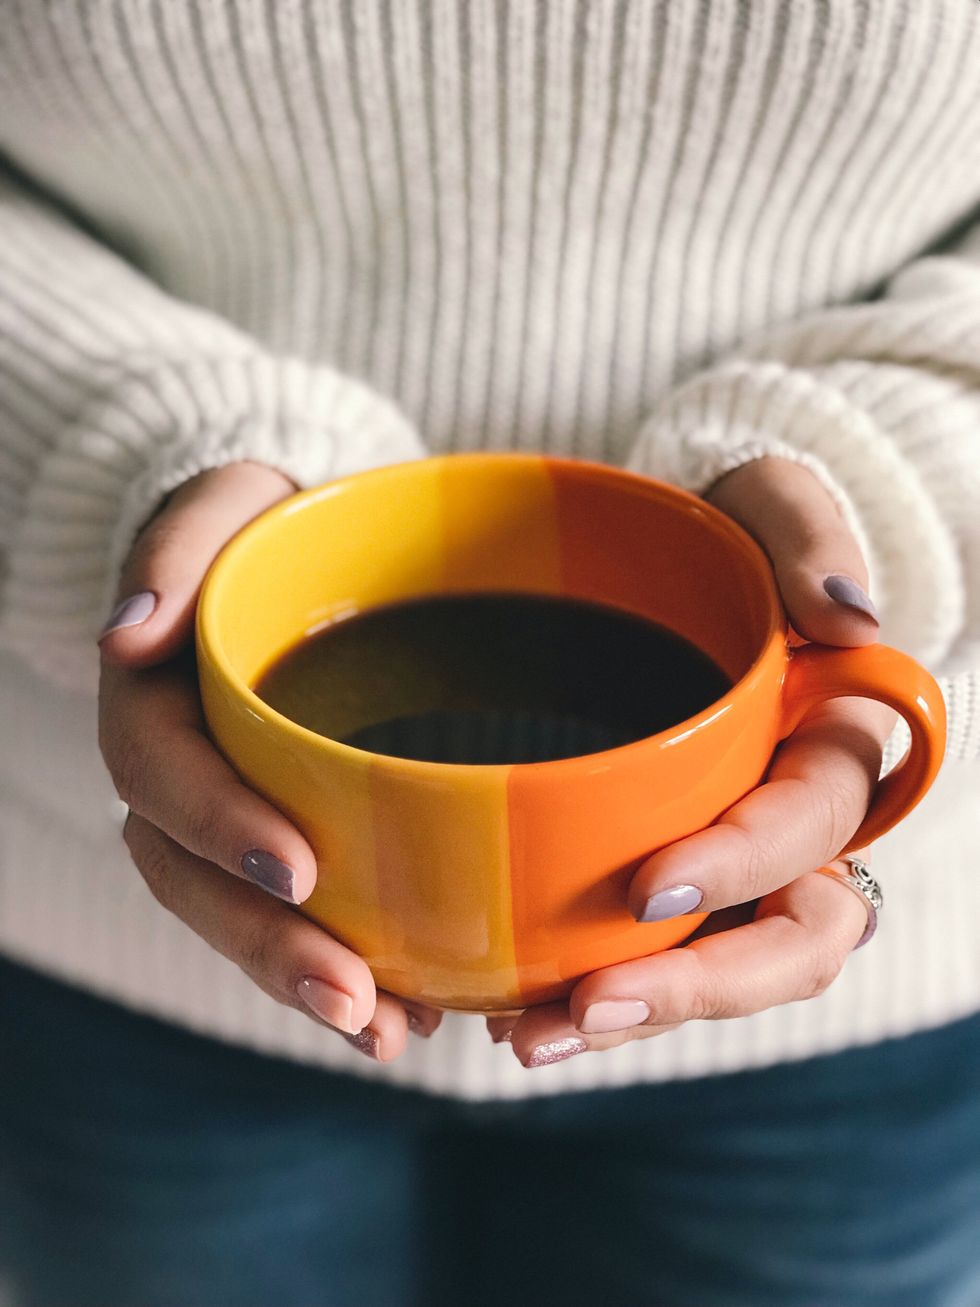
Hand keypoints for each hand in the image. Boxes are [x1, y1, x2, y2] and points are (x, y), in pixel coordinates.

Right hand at [99, 462, 440, 1059]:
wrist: (296, 558)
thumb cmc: (262, 526)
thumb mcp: (221, 505)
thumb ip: (174, 546)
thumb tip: (127, 631)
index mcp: (154, 701)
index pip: (161, 773)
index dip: (217, 826)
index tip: (296, 871)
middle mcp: (182, 773)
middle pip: (197, 880)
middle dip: (269, 948)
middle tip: (356, 1003)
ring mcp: (229, 816)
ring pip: (245, 918)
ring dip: (309, 984)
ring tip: (392, 1035)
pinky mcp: (289, 836)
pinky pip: (301, 916)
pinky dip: (354, 967)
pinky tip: (420, 1008)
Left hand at [488, 458, 890, 1066]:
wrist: (648, 566)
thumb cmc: (716, 532)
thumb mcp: (763, 504)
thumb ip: (809, 537)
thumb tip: (851, 619)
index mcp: (827, 746)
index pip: (812, 826)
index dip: (746, 865)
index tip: (654, 888)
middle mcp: (791, 824)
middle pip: (788, 941)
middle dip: (693, 987)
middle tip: (585, 1006)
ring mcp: (728, 862)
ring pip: (712, 970)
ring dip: (626, 1014)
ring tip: (525, 1035)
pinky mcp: (654, 877)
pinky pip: (637, 951)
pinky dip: (578, 984)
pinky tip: (499, 1002)